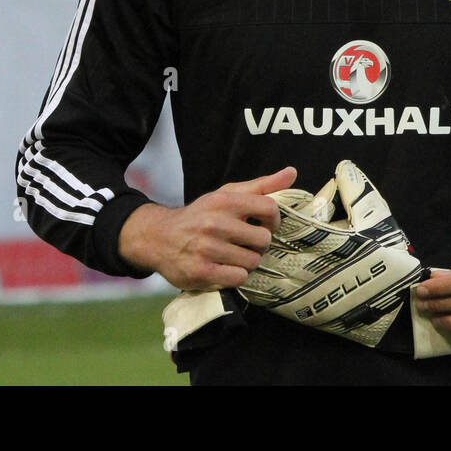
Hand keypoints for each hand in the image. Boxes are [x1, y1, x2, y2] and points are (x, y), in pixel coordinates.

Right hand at [118, 166, 296, 291]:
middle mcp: (215, 223)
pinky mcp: (200, 271)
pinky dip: (236, 276)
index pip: (269, 208)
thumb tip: (292, 172)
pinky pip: (238, 278)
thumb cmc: (201, 215)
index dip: (274, 220)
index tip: (265, 224)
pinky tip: (225, 268)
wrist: (158, 237)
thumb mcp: (227, 194)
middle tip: (246, 243)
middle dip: (259, 244)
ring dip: (247, 262)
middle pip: (263, 239)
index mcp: (224, 201)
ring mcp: (207, 248)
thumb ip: (261, 185)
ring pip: (252, 261)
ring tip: (235, 256)